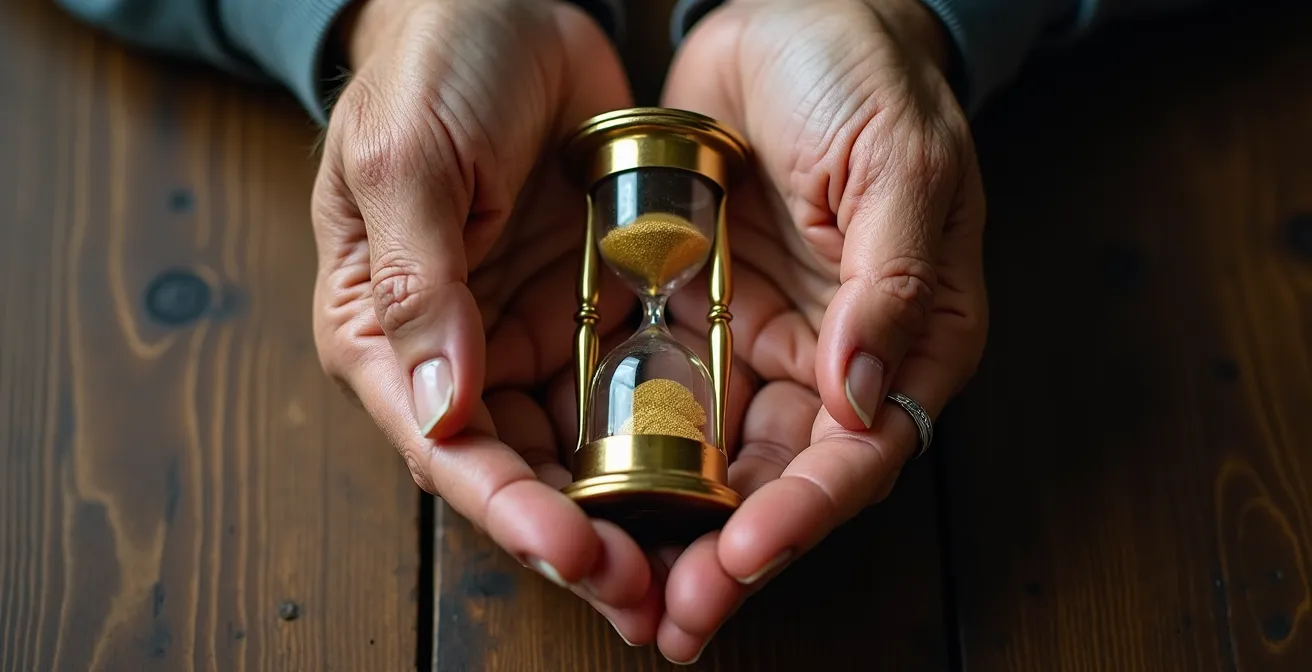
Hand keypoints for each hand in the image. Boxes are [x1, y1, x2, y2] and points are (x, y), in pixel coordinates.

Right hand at [311, 0, 663, 640]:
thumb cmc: (433, 63)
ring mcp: (525, 331)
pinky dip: (662, 435)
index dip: (513, 511)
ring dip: (632, 511)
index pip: (448, 448)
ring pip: (578, 449)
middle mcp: (456, 349)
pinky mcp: (584, 304)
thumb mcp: (409, 160)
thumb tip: (441, 407)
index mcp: (385, 331)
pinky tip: (714, 477)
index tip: (581, 554)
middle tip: (653, 597)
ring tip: (693, 568)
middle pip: (519, 472)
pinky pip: (626, 385)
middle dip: (584, 540)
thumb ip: (421, 283)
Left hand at [657, 0, 986, 660]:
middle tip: (665, 612)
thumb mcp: (901, 166)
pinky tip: (583, 491)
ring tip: (613, 580)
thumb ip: (894, 284)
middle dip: (725, 552)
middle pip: (783, 481)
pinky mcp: (700, 313)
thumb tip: (863, 397)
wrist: (792, 12)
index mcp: (908, 338)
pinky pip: (661, 395)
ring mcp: (762, 341)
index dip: (802, 515)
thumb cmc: (865, 77)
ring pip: (717, 459)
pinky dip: (629, 448)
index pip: (859, 454)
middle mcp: (834, 358)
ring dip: (669, 524)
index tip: (739, 558)